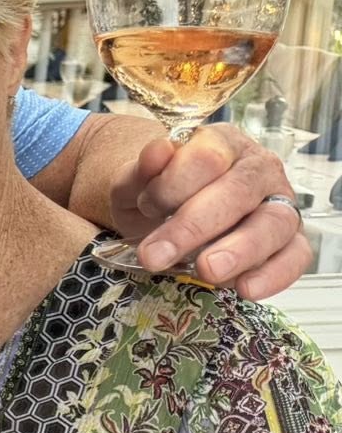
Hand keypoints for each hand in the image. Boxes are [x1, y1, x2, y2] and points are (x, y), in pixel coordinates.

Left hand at [113, 126, 311, 297]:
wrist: (165, 213)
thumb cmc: (156, 194)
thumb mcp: (137, 182)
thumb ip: (142, 170)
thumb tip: (159, 151)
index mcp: (222, 144)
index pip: (208, 156)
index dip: (173, 184)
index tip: (146, 205)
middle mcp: (258, 169)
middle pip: (239, 191)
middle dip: (194, 226)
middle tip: (156, 255)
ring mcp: (279, 203)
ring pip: (274, 223)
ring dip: (239, 250)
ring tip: (206, 271)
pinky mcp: (291, 239)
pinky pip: (296, 256)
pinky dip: (274, 274)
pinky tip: (245, 289)